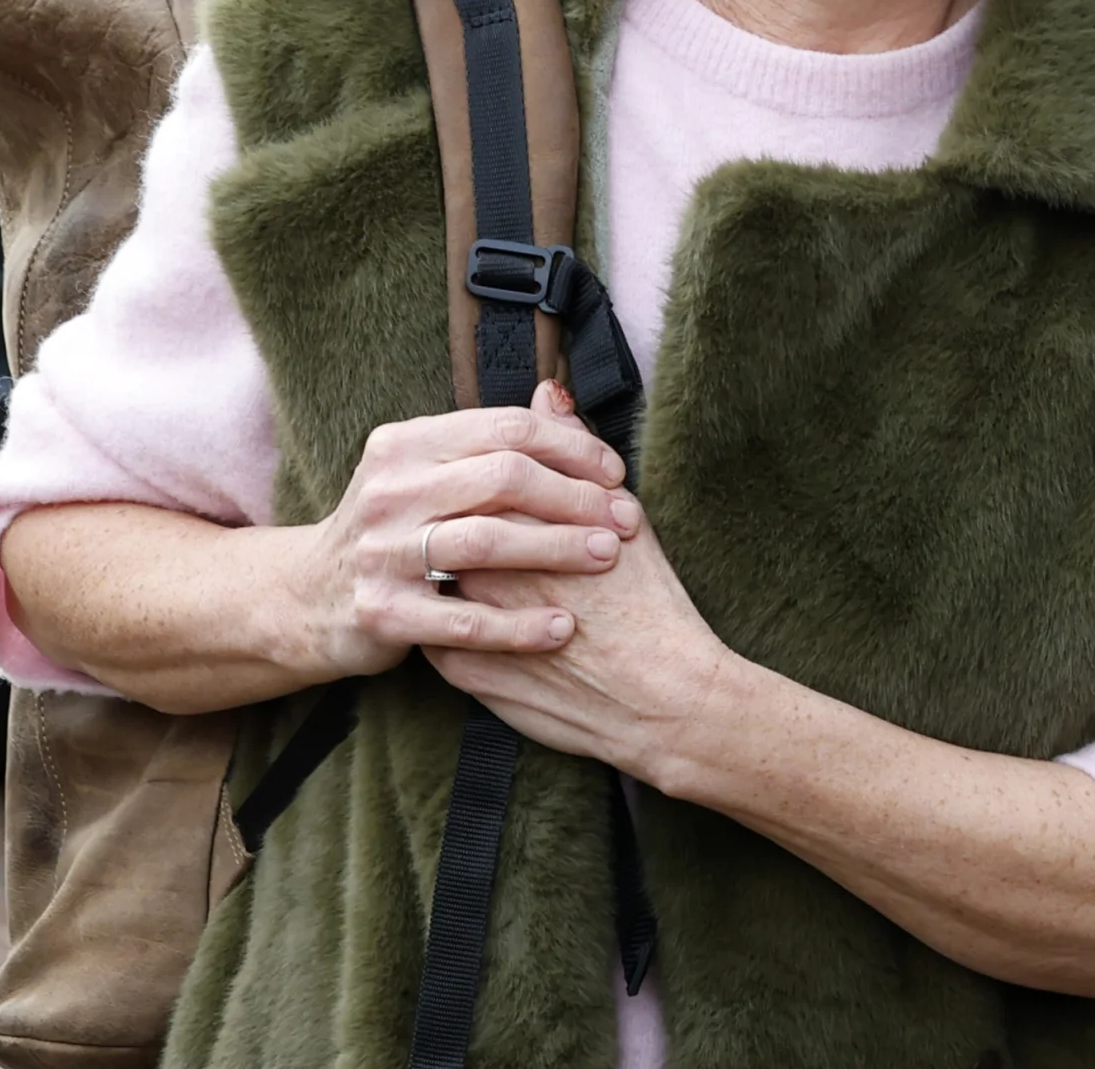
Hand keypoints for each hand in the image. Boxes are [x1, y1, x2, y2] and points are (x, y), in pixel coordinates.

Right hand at [298, 382, 641, 676]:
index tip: (614, 474)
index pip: (507, 430)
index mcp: (405, 445)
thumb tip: (559, 393)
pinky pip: (463, 620)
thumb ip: (492, 440)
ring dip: (558, 550)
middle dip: (575, 498)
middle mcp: (389, 492)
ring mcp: (381, 553)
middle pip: (503, 479)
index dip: (572, 449)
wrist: (307, 596)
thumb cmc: (392, 528)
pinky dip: (518, 626)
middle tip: (624, 520)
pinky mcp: (381, 613)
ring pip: (486, 543)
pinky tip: (562, 629)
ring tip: (606, 558)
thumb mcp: (427, 471)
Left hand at [430, 420, 732, 786]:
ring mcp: (468, 621)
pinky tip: (475, 618)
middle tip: (489, 531)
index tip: (507, 485)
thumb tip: (547, 393)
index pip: (476, 478)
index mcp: (522, 522)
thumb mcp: (626, 517)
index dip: (491, 477)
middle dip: (457, 519)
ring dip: (445, 568)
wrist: (661, 701)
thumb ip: (573, 452)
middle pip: (445, 523)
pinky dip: (451, 623)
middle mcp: (485, 568)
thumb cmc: (653, 608)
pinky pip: (437, 635)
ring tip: (478, 570)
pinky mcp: (463, 672)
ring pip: (433, 579)